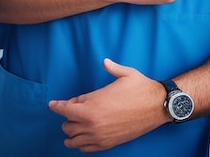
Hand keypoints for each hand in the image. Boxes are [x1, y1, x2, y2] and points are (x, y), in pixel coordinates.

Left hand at [49, 59, 168, 151]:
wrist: (156, 106)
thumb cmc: (141, 88)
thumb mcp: (126, 74)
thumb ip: (112, 67)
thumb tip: (105, 62)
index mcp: (93, 105)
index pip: (65, 108)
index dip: (57, 105)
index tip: (53, 104)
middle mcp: (92, 122)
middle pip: (67, 124)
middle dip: (68, 116)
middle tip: (75, 109)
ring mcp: (99, 135)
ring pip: (73, 139)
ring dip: (72, 131)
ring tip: (75, 125)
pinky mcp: (107, 144)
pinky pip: (84, 148)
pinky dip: (80, 144)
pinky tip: (83, 137)